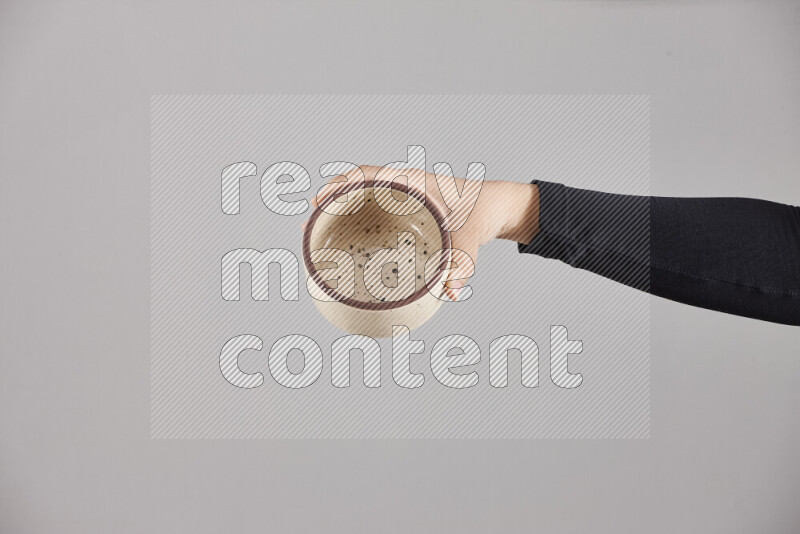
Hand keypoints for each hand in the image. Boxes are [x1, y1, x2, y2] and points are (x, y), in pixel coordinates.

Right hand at [306, 165, 539, 299]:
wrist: (497, 207)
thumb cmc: (482, 211)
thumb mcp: (471, 236)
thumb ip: (461, 263)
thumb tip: (451, 291)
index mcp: (413, 182)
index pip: (368, 175)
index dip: (340, 186)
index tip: (321, 199)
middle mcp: (403, 188)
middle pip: (357, 186)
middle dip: (331, 200)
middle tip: (309, 221)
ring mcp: (403, 200)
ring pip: (364, 199)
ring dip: (342, 211)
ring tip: (319, 231)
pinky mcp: (406, 213)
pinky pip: (375, 211)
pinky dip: (358, 220)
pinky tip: (348, 240)